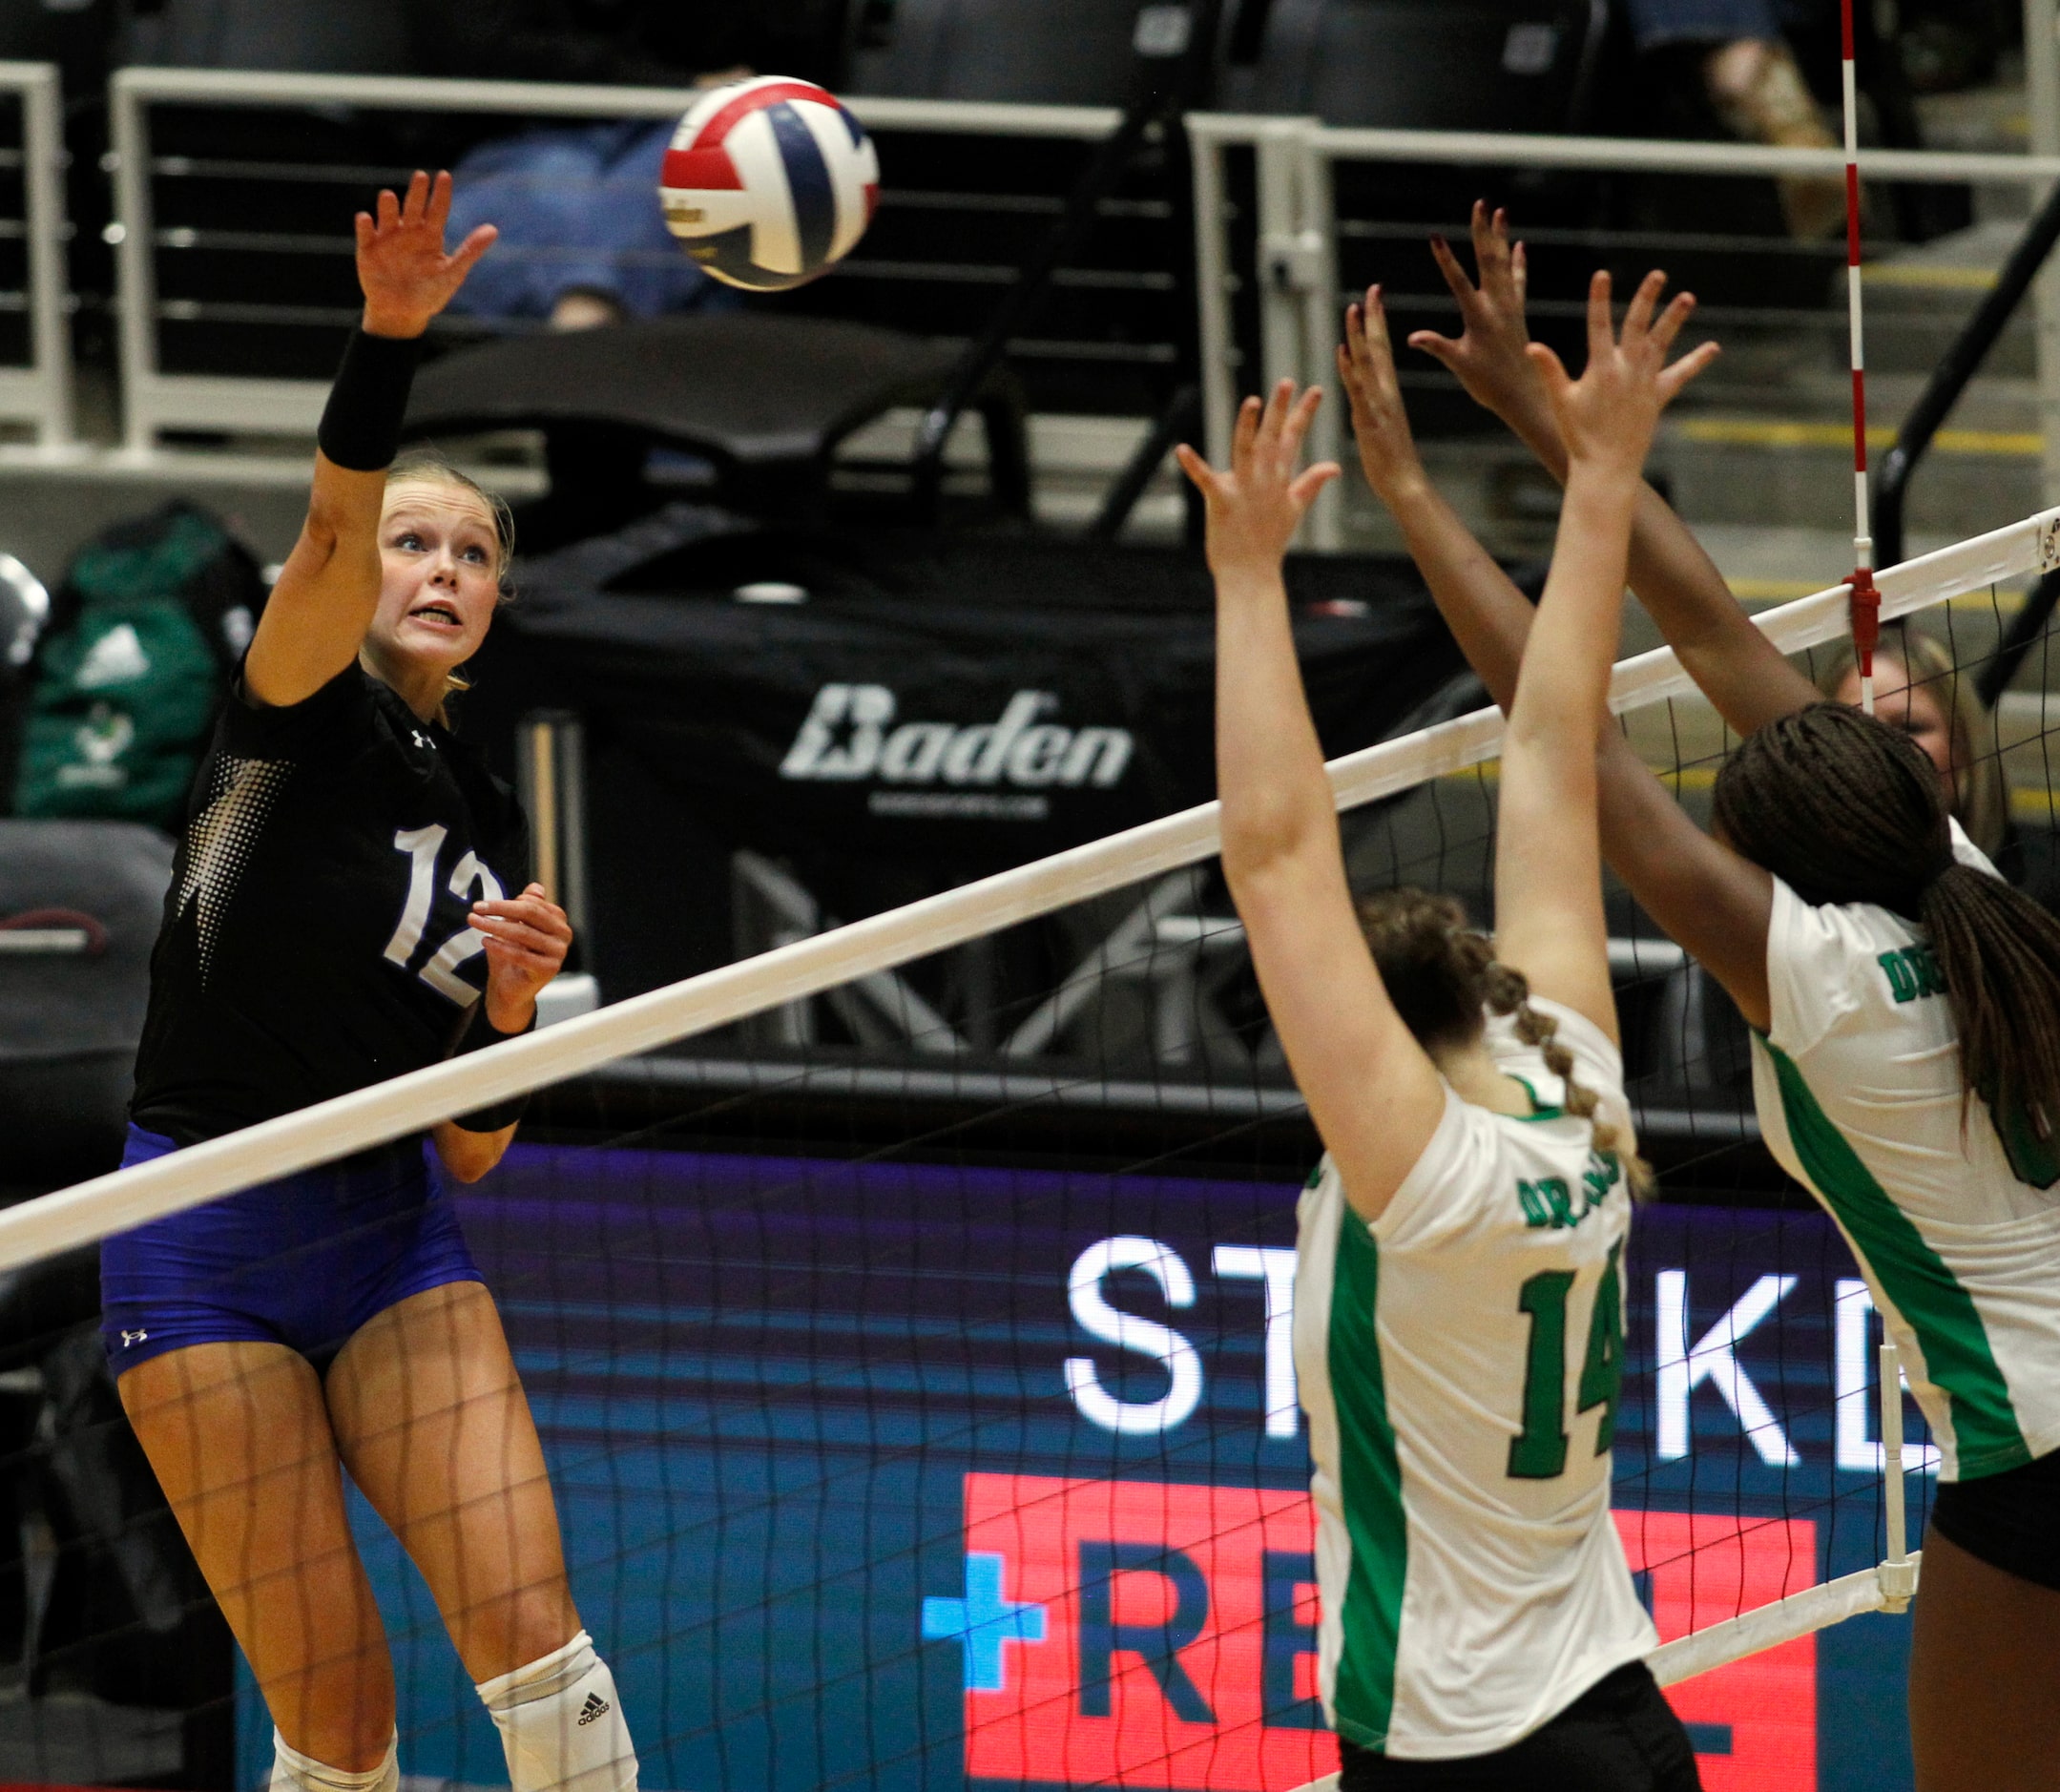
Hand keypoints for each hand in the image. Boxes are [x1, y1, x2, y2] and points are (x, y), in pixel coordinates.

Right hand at [356, 170, 497, 339]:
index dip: (441, 193)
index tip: (445, 176)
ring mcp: (387, 238)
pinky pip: (365, 234)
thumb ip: (470, 250)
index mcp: (430, 235)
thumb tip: (493, 229)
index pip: (437, 209)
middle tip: (420, 176)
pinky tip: (366, 218)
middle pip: (413, 207)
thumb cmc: (430, 293)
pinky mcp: (367, 249)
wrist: (403, 314)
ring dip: (388, 206)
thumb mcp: (453, 273)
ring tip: (389, 197)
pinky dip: (364, 226)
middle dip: (416, 192)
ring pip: (388, 216)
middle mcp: (408, 231)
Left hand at [470, 882, 571, 1032]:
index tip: (481, 904)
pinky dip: (501, 946)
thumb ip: (526, 906)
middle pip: (530, 913)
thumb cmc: (514, 954)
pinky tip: (485, 941)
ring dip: (495, 925)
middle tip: (476, 908)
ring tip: (474, 922)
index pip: (533, 903)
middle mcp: (564, 934)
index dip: (506, 901)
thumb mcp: (516, 926)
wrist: (512, 988)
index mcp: (558, 920)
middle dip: (500, 908)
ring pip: (523, 932)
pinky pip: (521, 955)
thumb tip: (535, 888)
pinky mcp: (549, 970)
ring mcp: (559, 953)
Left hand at [1174, 381, 1339, 582]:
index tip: (1315, 389)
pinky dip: (1193, 465)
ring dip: (1248, 427)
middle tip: (1286, 381)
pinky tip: (1181, 449)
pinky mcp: (1221, 502)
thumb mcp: (1295, 509)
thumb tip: (1334, 467)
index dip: (1304, 413)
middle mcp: (1264, 480)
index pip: (1293, 439)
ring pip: (1247, 451)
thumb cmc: (1269, 542)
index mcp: (1279, 479)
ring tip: (1253, 402)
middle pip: (1272, 438)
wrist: (1251, 574)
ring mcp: (1243, 490)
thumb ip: (1312, 483)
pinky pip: (1206, 479)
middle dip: (1279, 410)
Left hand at [1337, 284, 1429, 507]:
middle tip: (1372, 289)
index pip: (1383, 352)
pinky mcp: (1369, 421)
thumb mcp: (1381, 430)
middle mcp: (1386, 394)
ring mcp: (1379, 406)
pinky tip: (1343, 350)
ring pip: (1369, 364)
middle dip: (1374, 318)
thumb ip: (1370, 411)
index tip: (1374, 298)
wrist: (1407, 487)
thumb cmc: (1395, 465)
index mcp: (1388, 395)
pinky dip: (1350, 369)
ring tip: (1353, 308)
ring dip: (1360, 335)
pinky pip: (1358, 391)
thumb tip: (1361, 400)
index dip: (1378, 324)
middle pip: (1379, 349)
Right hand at [1409, 203, 1556, 452]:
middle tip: (1480, 205)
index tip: (1436, 237)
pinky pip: (1518, 282)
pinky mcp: (1518, 313)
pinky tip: (1519, 246)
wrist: (1523, 396)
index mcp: (1480, 318)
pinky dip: (1517, 264)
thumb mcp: (1460, 366)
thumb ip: (1438, 347)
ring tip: (1500, 212)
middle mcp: (1498, 307)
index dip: (1446, 260)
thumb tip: (1412, 338)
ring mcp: (1510, 308)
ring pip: (1505, 265)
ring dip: (1501, 238)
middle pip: (1489, 262)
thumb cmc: (1488, 384)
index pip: (1459, 283)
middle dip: (1483, 233)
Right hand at [1527, 270, 1717, 484]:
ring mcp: (1646, 382)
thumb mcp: (1561, 401)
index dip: (1599, 299)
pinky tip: (1713, 347)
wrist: (1606, 466)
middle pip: (1638, 326)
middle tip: (1658, 274)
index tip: (1602, 274)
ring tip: (1687, 296)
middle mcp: (1627, 370)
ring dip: (1674, 319)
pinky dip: (1696, 361)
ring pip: (1662, 343)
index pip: (1598, 325)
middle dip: (1646, 298)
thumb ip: (1549, 371)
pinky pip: (1680, 375)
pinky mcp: (1659, 396)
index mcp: (1601, 369)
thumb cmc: (1579, 435)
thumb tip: (1531, 347)